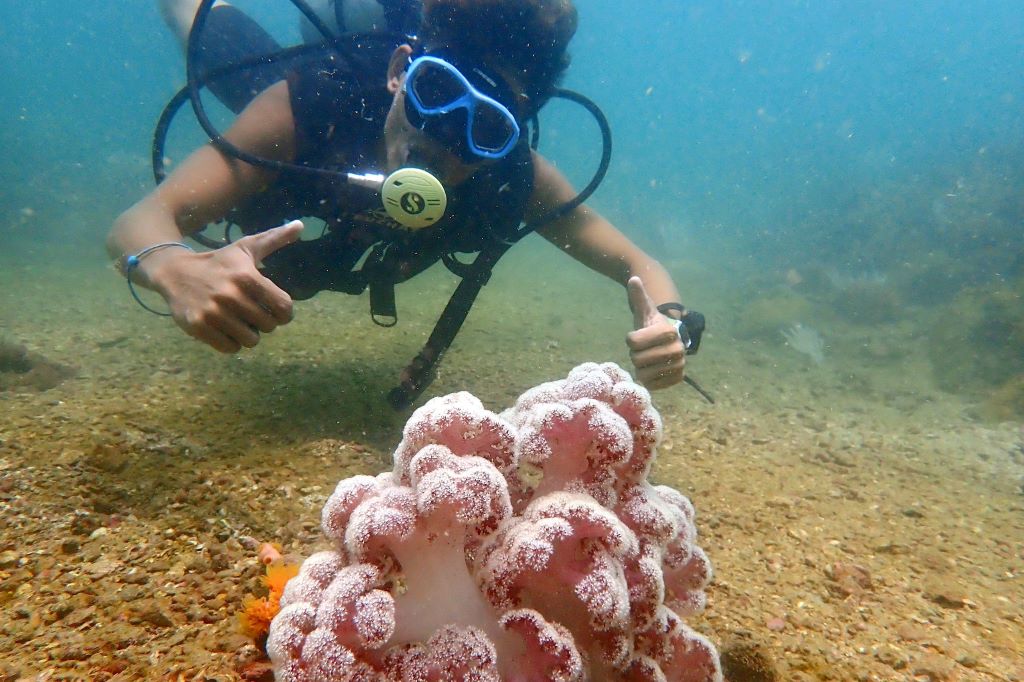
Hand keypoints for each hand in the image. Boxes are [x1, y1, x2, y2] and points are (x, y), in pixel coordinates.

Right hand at [148, 220, 303, 352]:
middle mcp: (230, 295)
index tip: (275, 309)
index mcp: (246, 276)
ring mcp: (213, 313)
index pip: (283, 307)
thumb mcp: (245, 248)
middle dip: (265, 322)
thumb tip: (300, 225)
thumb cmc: (218, 262)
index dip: (284, 311)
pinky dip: (231, 343)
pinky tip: (225, 329)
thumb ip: (274, 239)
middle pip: (269, 326)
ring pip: (250, 341)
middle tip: (252, 313)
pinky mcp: (198, 327)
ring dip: (248, 334)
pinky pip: (230, 348)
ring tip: (239, 321)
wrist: (174, 272)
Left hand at [626, 276, 685, 389]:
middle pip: (638, 359)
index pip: (633, 342)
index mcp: (669, 330)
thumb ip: (638, 295)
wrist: (667, 340)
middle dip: (635, 355)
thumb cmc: (652, 324)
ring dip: (640, 368)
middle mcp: (678, 349)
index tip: (637, 336)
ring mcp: (679, 365)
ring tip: (646, 360)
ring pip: (644, 374)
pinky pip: (653, 385)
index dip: (631, 339)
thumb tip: (633, 279)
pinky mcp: (677, 379)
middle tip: (642, 350)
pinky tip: (650, 371)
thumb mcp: (645, 309)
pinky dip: (647, 380)